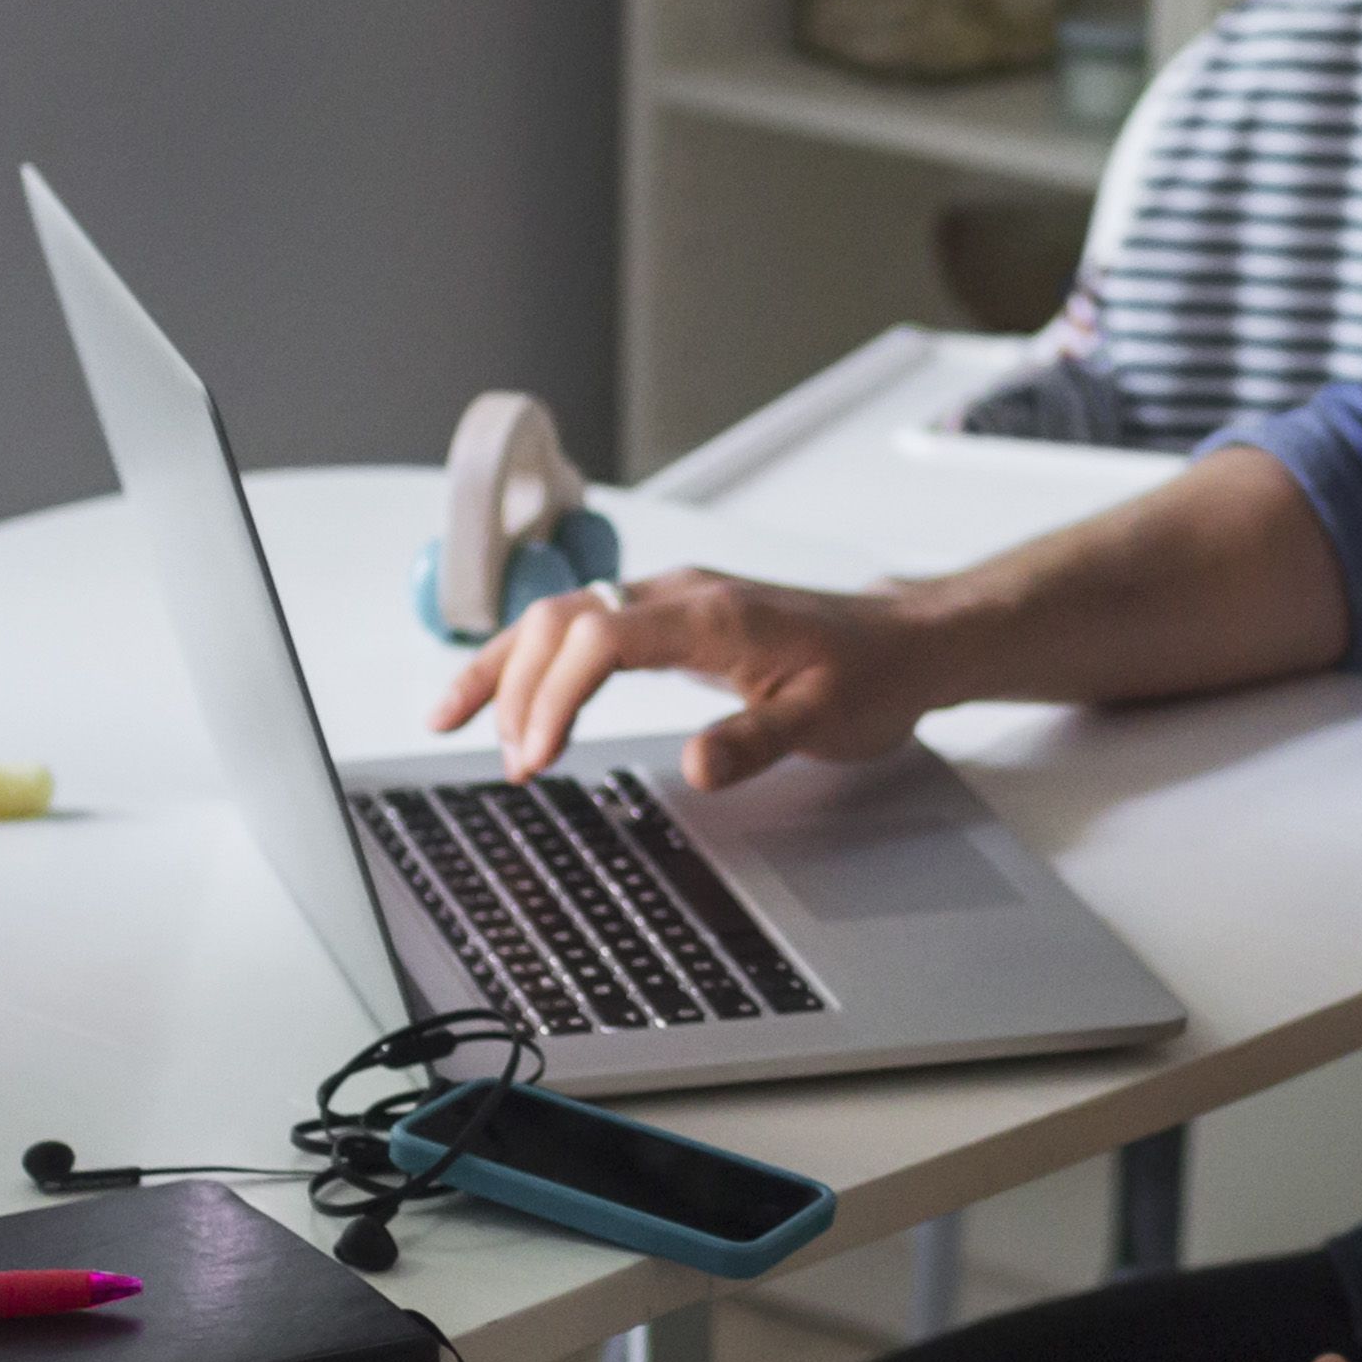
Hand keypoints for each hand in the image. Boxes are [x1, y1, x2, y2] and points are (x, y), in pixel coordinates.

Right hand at [428, 569, 948, 789]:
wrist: (907, 640)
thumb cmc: (872, 676)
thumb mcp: (828, 721)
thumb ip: (759, 741)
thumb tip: (698, 766)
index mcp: (711, 615)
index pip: (601, 637)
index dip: (557, 695)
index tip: (537, 757)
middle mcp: (681, 595)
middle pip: (563, 620)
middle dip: (517, 688)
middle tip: (508, 765)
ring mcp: (672, 600)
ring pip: (562, 616)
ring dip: (508, 666)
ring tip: (454, 720)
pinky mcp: (671, 616)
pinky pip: (584, 625)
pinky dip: (536, 658)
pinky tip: (507, 693)